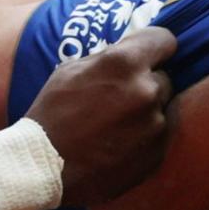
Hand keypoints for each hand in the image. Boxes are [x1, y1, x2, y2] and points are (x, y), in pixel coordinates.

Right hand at [32, 27, 176, 204]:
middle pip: (163, 78)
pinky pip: (159, 136)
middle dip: (146, 83)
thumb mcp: (71, 70)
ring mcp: (155, 125)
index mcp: (124, 64)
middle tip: (119, 98)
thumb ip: (108, 57)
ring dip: (145, 112)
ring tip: (115, 125)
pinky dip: (144, 137)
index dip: (155, 47)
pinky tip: (118, 144)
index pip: (164, 40)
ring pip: (162, 108)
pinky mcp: (156, 153)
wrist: (44, 168)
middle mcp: (147, 91)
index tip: (149, 55)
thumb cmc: (52, 114)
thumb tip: (132, 51)